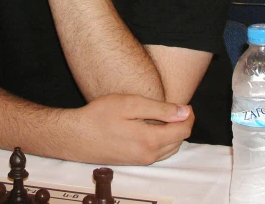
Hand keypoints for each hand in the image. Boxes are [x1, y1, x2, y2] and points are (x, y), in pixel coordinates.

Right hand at [64, 94, 193, 164]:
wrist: (76, 136)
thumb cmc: (99, 116)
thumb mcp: (130, 104)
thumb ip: (160, 109)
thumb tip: (184, 112)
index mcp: (150, 141)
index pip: (183, 131)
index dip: (188, 116)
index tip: (185, 104)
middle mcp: (148, 155)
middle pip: (179, 141)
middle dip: (182, 124)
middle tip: (175, 108)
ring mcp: (141, 160)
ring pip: (169, 149)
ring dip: (172, 133)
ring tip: (164, 116)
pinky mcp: (133, 161)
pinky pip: (157, 153)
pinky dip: (161, 140)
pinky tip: (150, 127)